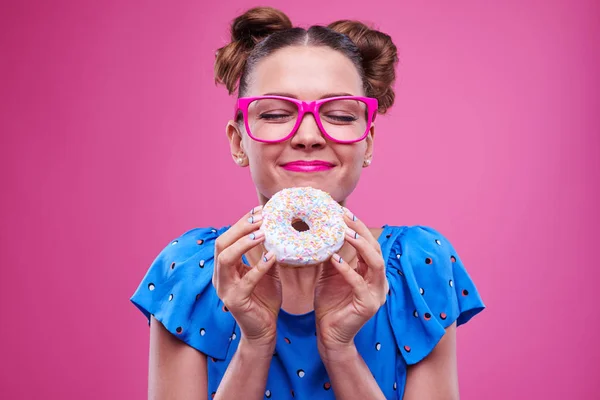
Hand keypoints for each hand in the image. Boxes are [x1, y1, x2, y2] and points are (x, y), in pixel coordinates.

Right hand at [212, 206, 280, 347]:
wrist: (263, 330)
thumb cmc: (264, 299)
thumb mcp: (266, 271)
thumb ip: (267, 253)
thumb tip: (279, 229)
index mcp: (225, 267)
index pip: (227, 238)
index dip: (242, 222)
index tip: (259, 210)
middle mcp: (220, 276)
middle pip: (222, 244)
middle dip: (241, 228)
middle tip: (261, 218)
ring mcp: (225, 289)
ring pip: (226, 258)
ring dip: (244, 243)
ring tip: (263, 233)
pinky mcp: (235, 301)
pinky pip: (246, 280)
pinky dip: (259, 266)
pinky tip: (272, 257)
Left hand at [314, 208, 388, 354]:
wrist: (330, 335)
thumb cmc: (330, 304)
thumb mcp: (329, 274)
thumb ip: (331, 255)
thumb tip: (319, 231)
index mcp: (372, 272)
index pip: (369, 243)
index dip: (357, 226)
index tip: (343, 211)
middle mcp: (379, 281)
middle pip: (375, 248)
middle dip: (360, 230)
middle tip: (343, 215)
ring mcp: (377, 293)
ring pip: (375, 263)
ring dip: (360, 245)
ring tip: (344, 231)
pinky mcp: (368, 305)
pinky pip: (359, 283)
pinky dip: (347, 269)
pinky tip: (334, 258)